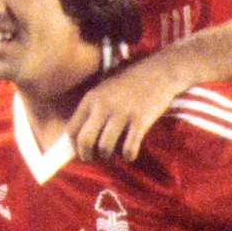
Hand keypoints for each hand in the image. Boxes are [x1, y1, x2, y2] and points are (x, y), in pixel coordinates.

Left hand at [65, 53, 186, 161]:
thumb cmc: (130, 81)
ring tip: (111, 155)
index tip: (80, 152)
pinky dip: (128, 156)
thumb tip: (79, 134)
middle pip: (85, 141)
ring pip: (105, 147)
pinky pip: (129, 148)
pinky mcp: (140, 120)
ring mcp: (122, 113)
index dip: (73, 146)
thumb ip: (91, 107)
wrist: (159, 71)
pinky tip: (129, 155)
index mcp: (91, 98)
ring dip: (106, 156)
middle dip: (86, 155)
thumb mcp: (103, 89)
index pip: (72, 129)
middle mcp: (103, 106)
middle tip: (93, 159)